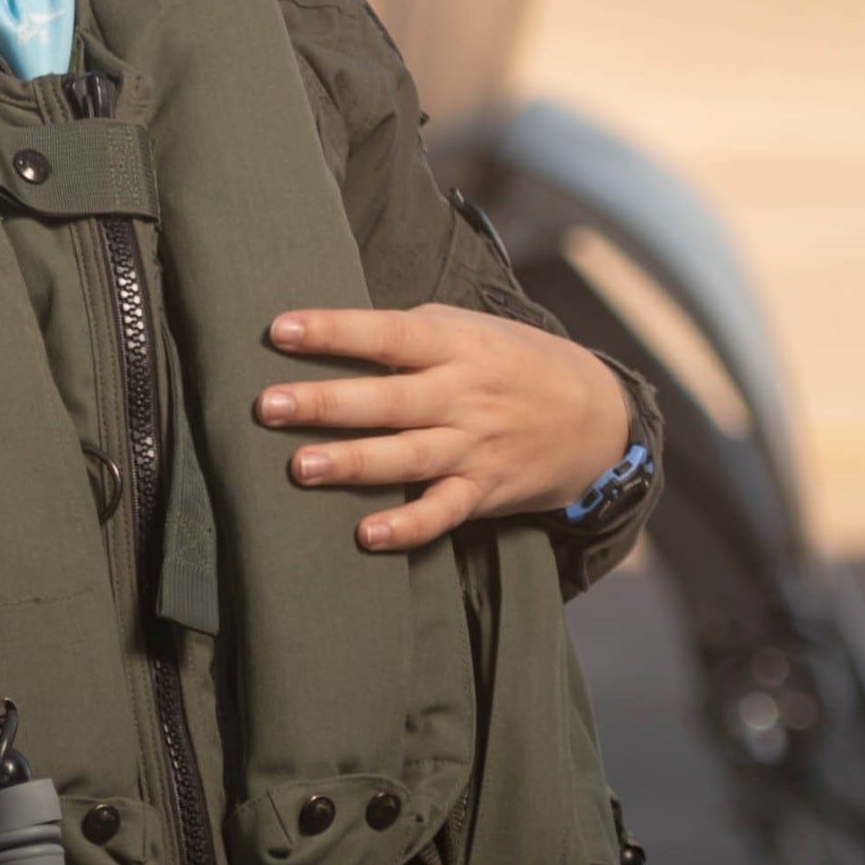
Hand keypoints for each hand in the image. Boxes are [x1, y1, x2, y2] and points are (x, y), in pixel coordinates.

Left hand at [253, 303, 633, 553]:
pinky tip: (368, 534)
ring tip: (300, 468)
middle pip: (389, 399)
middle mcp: (463, 395)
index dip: (334, 330)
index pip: (389, 334)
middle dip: (327, 403)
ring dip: (354, 463)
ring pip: (408, 456)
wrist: (596, 416)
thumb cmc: (510, 363)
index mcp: (456, 344)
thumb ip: (407, 335)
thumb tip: (325, 336)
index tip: (279, 331)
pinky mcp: (483, 491)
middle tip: (268, 406)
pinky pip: (443, 512)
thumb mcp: (469, 330)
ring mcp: (474, 446)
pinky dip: (408, 526)